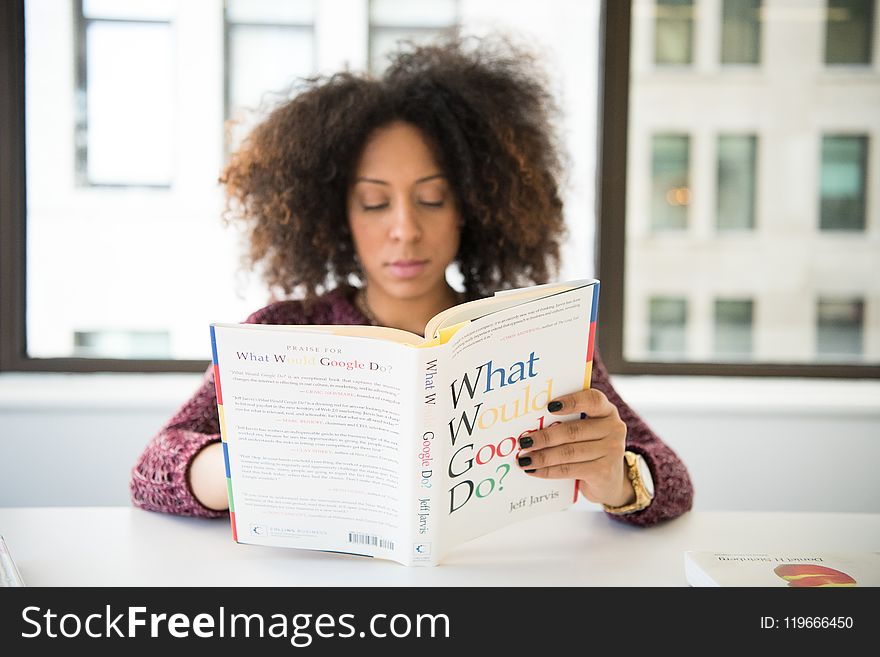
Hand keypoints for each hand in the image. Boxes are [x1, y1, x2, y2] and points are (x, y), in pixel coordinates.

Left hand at [516, 388, 634, 507]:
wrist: (610, 481)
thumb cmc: (590, 449)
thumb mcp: (586, 431)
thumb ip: (567, 423)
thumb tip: (530, 425)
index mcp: (606, 411)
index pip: (592, 399)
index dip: (571, 401)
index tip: (549, 406)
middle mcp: (613, 428)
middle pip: (573, 430)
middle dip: (545, 437)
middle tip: (524, 441)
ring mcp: (611, 451)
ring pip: (568, 452)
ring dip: (542, 456)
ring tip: (524, 459)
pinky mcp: (603, 472)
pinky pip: (569, 469)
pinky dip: (548, 471)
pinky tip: (534, 470)